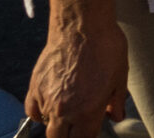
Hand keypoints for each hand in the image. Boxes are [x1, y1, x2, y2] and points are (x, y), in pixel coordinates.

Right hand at [26, 18, 127, 137]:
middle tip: (80, 126)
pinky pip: (33, 111)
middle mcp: (64, 110)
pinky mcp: (35, 87)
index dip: (89, 137)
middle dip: (72, 136)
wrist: (82, 26)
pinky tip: (51, 107)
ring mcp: (46, 100)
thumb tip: (115, 117)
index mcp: (87, 111)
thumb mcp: (120, 77)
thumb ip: (116, 102)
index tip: (93, 130)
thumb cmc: (106, 48)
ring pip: (47, 126)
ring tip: (70, 112)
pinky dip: (41, 113)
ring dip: (58, 124)